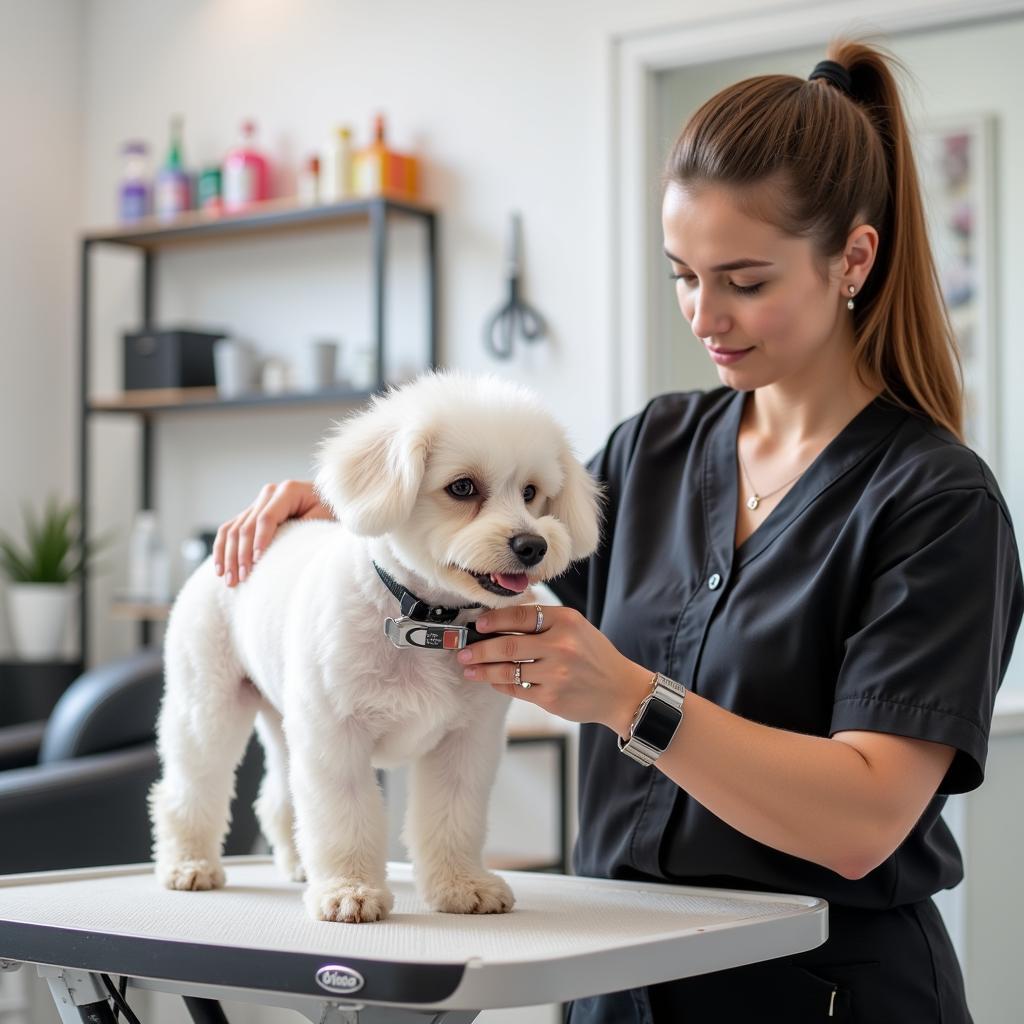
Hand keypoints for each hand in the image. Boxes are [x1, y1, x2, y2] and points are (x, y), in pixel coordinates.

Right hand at [213, 479, 332, 586]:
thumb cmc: (330, 511)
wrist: (329, 501)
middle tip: (242, 578)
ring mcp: (257, 503)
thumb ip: (305, 527)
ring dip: (229, 556)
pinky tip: (219, 569)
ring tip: (230, 580)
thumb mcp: (324, 518)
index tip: (258, 562)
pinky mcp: (251, 513)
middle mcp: (268, 493)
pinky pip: (229, 530)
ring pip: (233, 530)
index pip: (267, 518)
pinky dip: (222, 549)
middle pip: (246, 526)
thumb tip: (282, 549)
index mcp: (287, 491)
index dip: (260, 540)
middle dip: (242, 554)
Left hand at [457, 604, 654, 734]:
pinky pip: (516, 689)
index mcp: (566, 621)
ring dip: (483, 670)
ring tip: (468, 668)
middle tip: (462, 651)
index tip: (478, 625)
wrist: (620, 690)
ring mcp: (555, 673)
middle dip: (479, 649)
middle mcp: (560, 645)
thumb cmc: (593, 656)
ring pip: (507, 670)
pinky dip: (500, 684)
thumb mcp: (575, 628)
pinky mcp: (551, 697)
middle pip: (507, 645)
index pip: (520, 616)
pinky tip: (491, 681)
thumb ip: (543, 622)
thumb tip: (500, 621)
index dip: (494, 620)